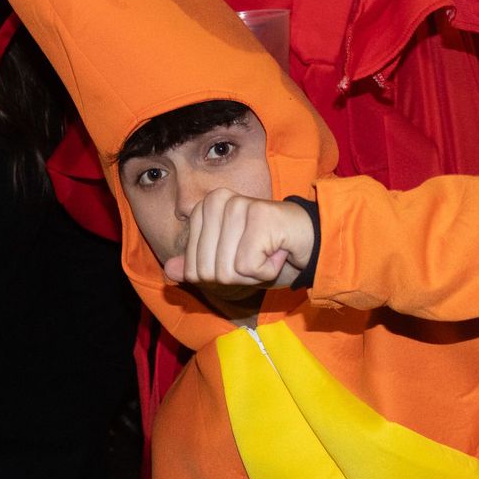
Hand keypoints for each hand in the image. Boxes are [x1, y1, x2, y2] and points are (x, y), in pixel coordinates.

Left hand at [163, 189, 315, 290]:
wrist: (309, 243)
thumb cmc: (265, 253)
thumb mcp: (226, 266)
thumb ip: (196, 266)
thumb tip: (169, 270)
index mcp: (202, 209)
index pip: (192, 270)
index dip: (221, 277)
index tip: (241, 259)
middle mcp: (216, 201)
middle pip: (208, 272)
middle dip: (237, 277)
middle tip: (257, 257)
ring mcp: (237, 205)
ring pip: (227, 270)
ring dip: (254, 273)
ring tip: (268, 252)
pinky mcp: (259, 215)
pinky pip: (248, 266)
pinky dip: (267, 270)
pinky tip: (278, 252)